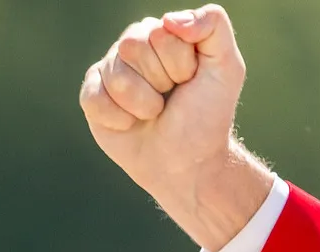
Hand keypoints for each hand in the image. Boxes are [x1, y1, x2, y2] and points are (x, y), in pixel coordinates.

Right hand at [79, 8, 274, 251]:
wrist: (187, 163)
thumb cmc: (205, 116)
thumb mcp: (227, 67)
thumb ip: (213, 25)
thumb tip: (169, 19)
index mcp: (163, 32)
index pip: (161, 33)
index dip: (179, 65)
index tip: (189, 82)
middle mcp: (133, 45)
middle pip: (132, 47)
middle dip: (159, 83)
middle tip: (169, 99)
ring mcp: (110, 70)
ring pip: (116, 77)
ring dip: (142, 105)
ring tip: (153, 114)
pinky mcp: (92, 96)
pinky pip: (95, 99)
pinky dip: (119, 120)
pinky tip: (130, 124)